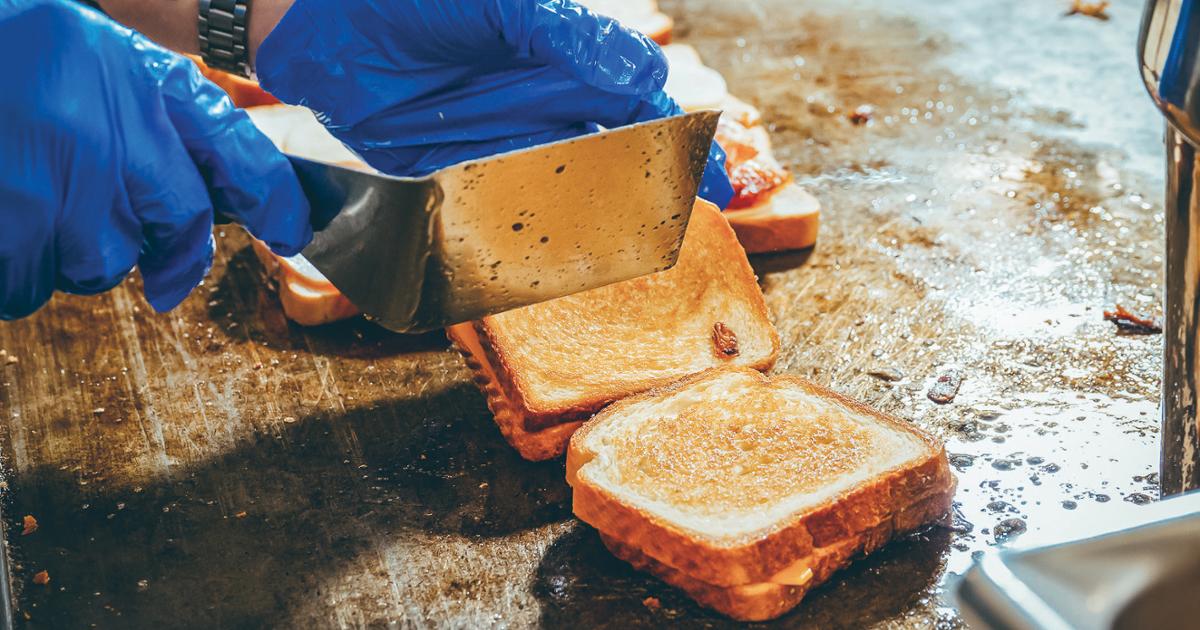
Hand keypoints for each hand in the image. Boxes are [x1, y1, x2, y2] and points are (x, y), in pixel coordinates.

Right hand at [0, 0, 310, 319]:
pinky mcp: (12, 222)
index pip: (238, 151)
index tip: (293, 231)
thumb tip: (205, 185)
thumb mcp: (98, 54)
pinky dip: (20, 271)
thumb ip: (156, 113)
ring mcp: (61, 182)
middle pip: (180, 229)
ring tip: (42, 204)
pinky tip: (9, 226)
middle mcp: (113, 134)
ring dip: (78, 253)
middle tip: (156, 258)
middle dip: (170, 252)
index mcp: (142, 82)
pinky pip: (31, 282)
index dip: (274, 200)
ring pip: (104, 265)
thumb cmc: (14, 46)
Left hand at [254, 0, 732, 205]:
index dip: (681, 146)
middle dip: (648, 195)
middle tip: (676, 222)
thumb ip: (573, 38)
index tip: (715, 183)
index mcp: (565, 60)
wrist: (317, 16)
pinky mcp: (455, 181)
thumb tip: (644, 76)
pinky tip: (557, 254)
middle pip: (614, 162)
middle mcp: (541, 109)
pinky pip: (504, 217)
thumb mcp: (503, 5)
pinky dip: (532, 236)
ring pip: (567, 196)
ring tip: (627, 244)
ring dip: (597, 222)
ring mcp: (501, 149)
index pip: (641, 107)